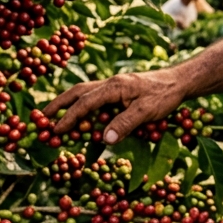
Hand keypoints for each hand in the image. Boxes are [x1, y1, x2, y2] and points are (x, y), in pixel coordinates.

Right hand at [44, 68, 187, 144]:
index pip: (85, 103)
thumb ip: (126, 123)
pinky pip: (97, 99)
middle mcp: (111, 84)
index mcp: (114, 86)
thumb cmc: (165, 95)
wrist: (181, 82)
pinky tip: (83, 118)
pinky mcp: (121, 91)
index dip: (69, 118)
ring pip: (86, 93)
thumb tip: (105, 139)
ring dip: (70, 105)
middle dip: (59, 104)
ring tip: (56, 118)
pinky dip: (85, 107)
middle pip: (78, 92)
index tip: (55, 131)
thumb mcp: (147, 111)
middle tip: (42, 117)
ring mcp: (115, 87)